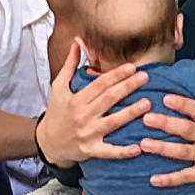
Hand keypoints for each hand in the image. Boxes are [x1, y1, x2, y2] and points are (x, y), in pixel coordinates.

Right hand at [36, 42, 149, 166]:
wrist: (47, 142)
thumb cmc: (57, 111)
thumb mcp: (59, 86)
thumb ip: (71, 65)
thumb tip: (77, 42)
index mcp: (76, 100)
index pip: (100, 84)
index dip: (116, 75)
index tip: (132, 67)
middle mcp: (82, 116)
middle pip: (108, 99)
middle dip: (127, 87)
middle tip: (145, 77)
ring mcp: (87, 134)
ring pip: (112, 123)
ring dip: (130, 113)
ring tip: (147, 103)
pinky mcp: (91, 150)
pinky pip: (109, 152)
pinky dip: (123, 152)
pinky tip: (139, 147)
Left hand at [140, 94, 194, 194]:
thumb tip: (181, 100)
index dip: (183, 104)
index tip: (166, 98)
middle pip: (187, 128)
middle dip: (166, 123)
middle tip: (146, 118)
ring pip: (183, 151)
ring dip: (162, 148)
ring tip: (144, 144)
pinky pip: (186, 177)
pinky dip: (169, 179)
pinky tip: (153, 179)